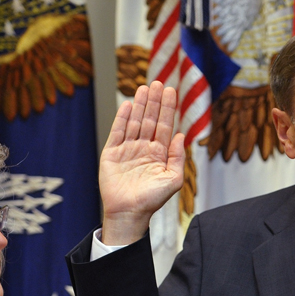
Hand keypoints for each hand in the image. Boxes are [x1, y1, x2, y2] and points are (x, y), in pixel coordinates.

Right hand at [99, 81, 185, 245]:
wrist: (129, 213)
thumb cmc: (152, 200)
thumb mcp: (173, 180)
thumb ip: (178, 158)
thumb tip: (182, 136)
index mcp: (159, 154)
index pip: (165, 126)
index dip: (168, 108)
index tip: (171, 91)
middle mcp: (144, 148)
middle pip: (150, 120)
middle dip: (155, 102)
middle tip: (159, 83)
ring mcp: (128, 149)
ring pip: (135, 122)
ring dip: (140, 105)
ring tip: (145, 88)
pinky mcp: (112, 153)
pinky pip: (118, 131)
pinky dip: (123, 118)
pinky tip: (129, 104)